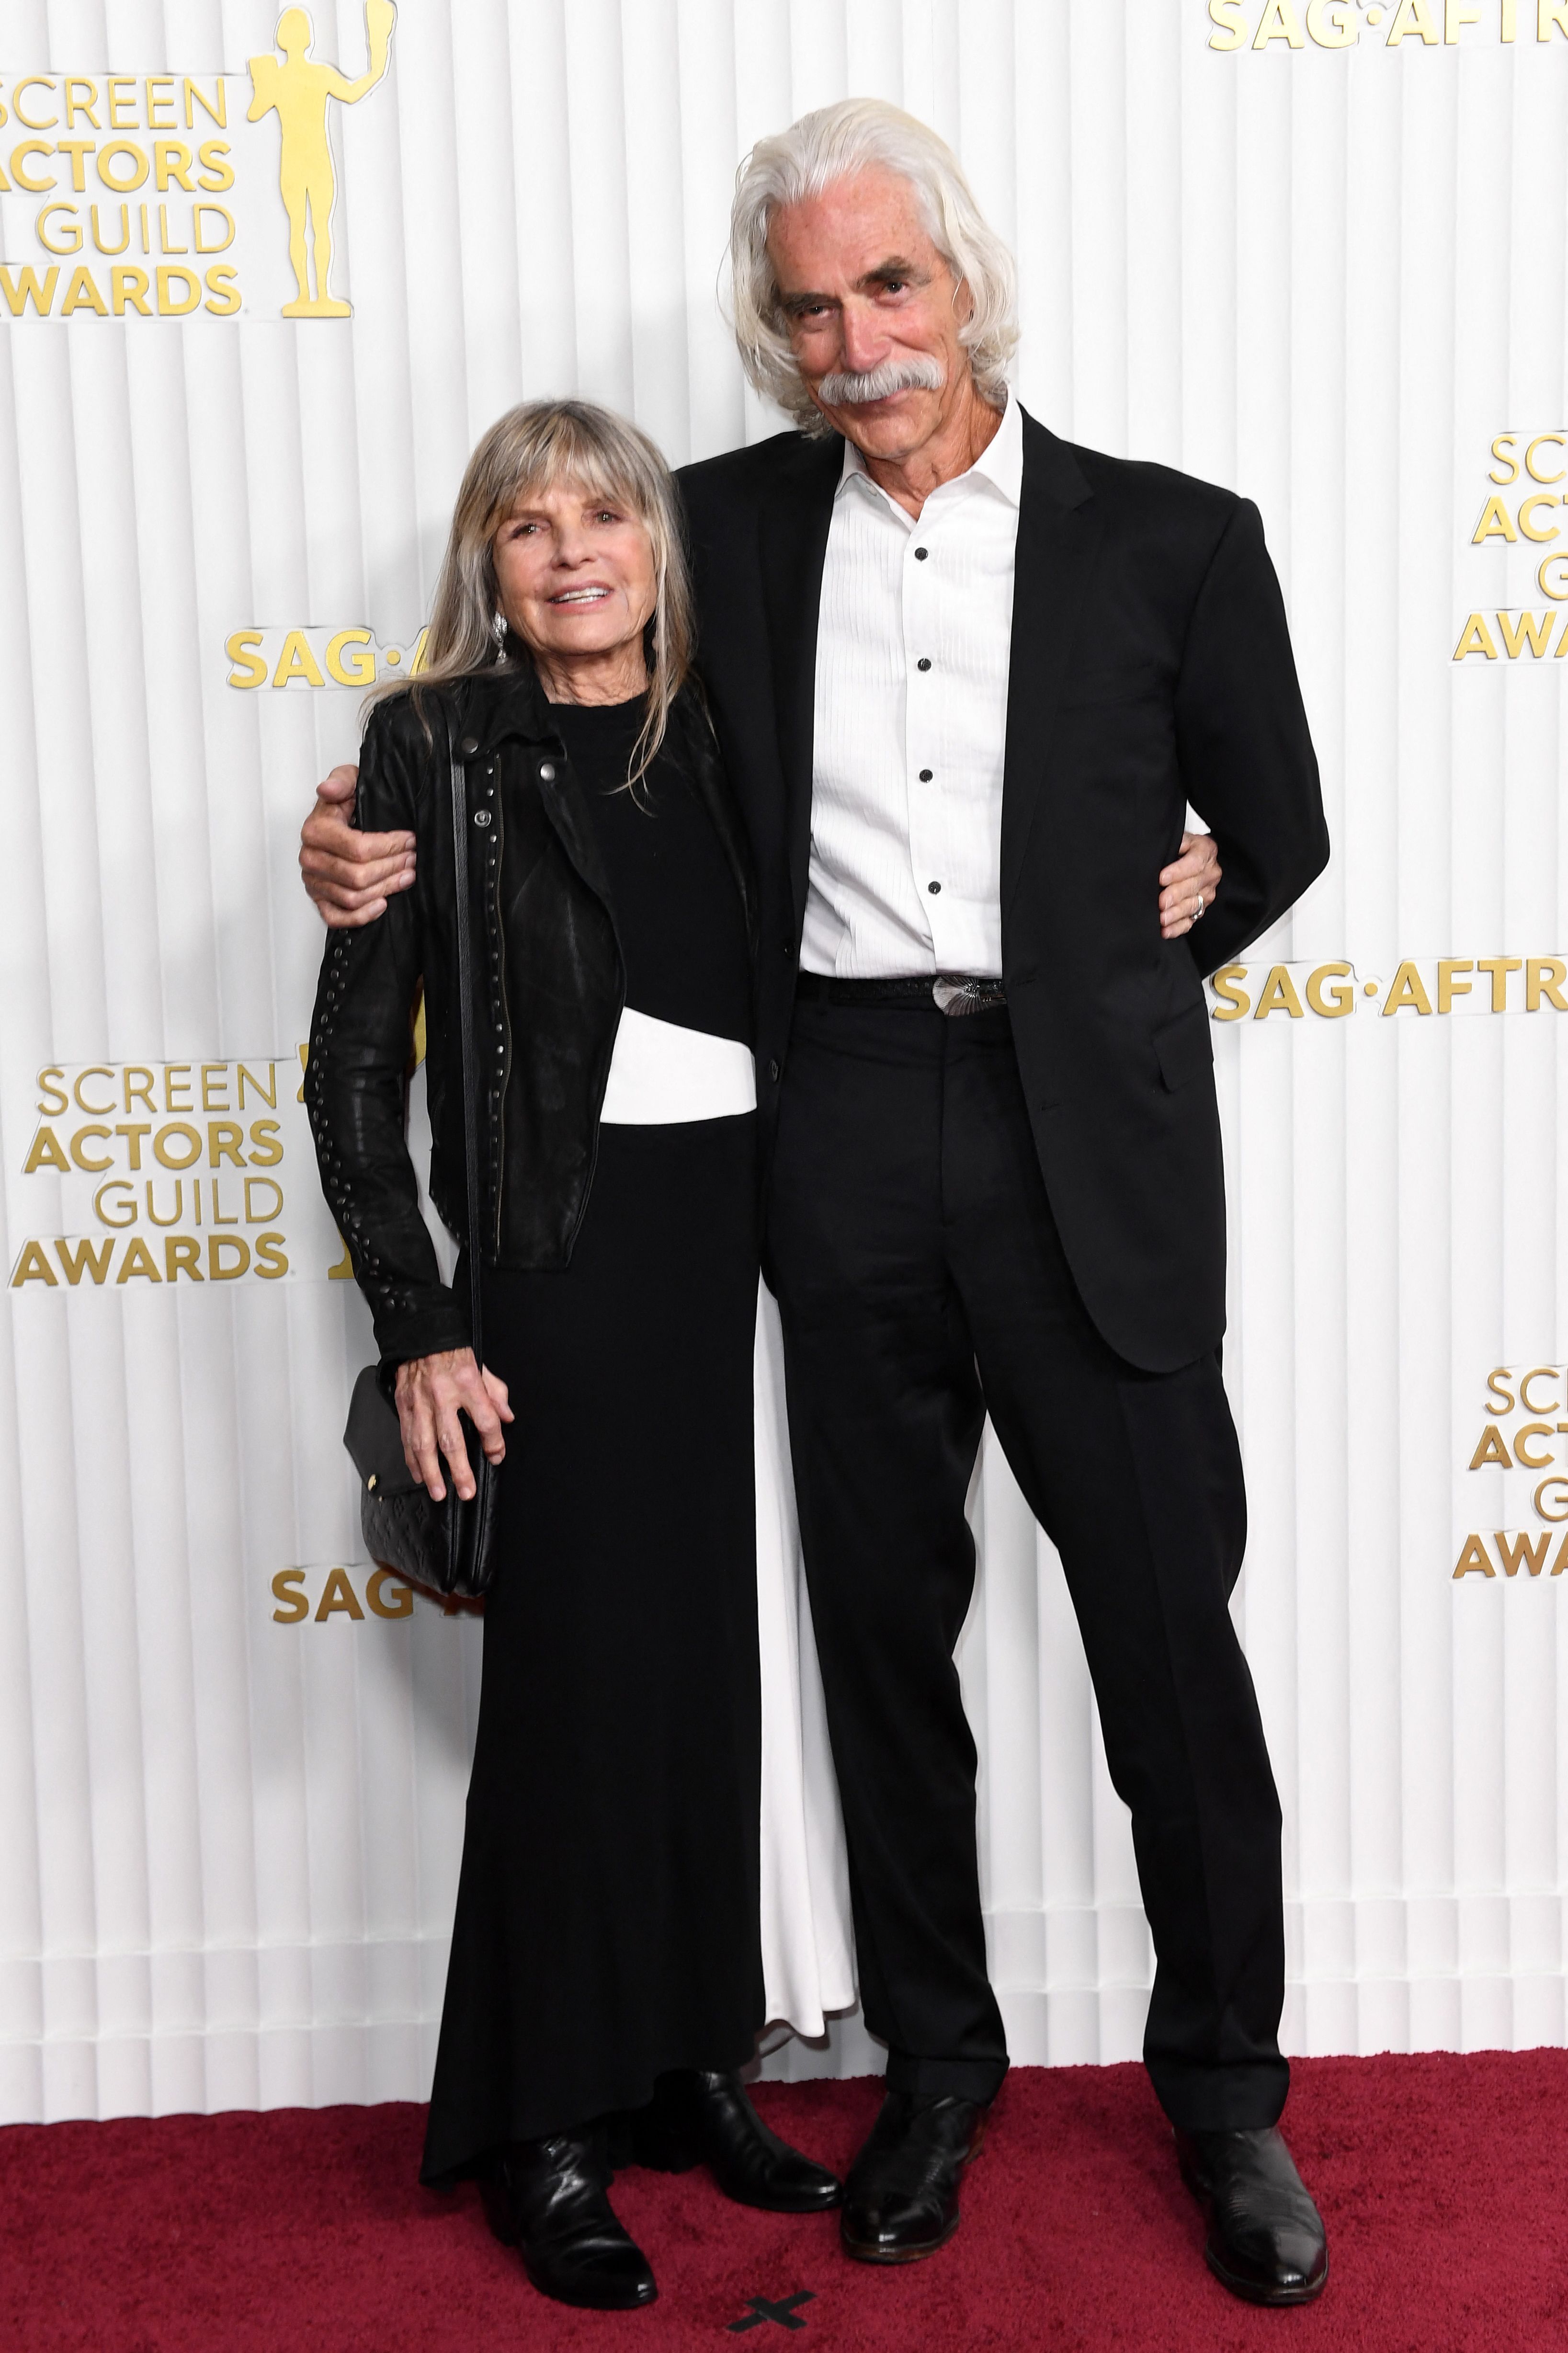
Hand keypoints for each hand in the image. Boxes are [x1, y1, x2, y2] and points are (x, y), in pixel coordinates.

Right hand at [299, 763, 415, 926]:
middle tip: (412, 858)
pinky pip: (336, 918)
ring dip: (385, 888)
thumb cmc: (344, 803)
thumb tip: (328, 789)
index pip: (358, 849)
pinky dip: (361, 916)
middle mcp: (311, 859)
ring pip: (353, 898)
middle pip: (358, 876)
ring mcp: (314, 882)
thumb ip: (342, 780)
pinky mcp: (319, 899)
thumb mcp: (349, 781)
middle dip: (392, 867)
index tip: (408, 839)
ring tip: (406, 875)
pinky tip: (381, 904)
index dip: (389, 846)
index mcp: (315, 831)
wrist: (335, 820)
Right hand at [395, 1349, 512, 1501]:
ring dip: (432, 1473)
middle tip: (466, 1491)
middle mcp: (443, 1395)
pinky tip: (419, 1475)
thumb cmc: (454, 1353)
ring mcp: (420, 1402)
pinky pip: (407, 1438)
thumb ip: (497, 1394)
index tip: (496, 1456)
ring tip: (439, 1492)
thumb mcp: (483, 1368)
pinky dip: (412, 1460)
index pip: (486, 1420)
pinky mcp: (403, 1404)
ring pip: (424, 1445)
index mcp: (468, 1384)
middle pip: (452, 1440)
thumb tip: (508, 1418)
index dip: (494, 1443)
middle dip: (459, 1470)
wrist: (421, 1335)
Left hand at [1159, 830, 1221, 939]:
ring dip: (1176, 913)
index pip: (1195, 862)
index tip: (1162, 878)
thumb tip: (1159, 848)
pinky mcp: (1201, 908)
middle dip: (1175, 895)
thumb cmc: (1183, 849)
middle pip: (1193, 886)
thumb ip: (1174, 841)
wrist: (1196, 859)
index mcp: (1206, 851)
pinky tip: (1166, 930)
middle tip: (1161, 901)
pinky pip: (1191, 920)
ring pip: (1193, 905)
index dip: (1178, 871)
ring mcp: (1207, 892)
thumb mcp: (1181, 839)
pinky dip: (1177, 927)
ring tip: (1162, 918)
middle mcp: (1210, 873)